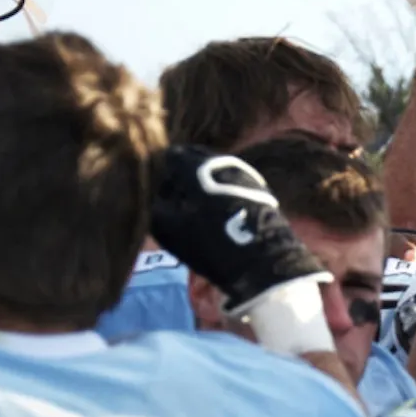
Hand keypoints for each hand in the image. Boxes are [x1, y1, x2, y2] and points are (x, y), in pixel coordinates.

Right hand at [150, 146, 329, 316]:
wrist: (266, 261)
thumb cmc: (213, 244)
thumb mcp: (171, 230)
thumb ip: (154, 207)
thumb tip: (149, 196)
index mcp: (199, 166)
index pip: (170, 155)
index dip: (157, 171)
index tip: (153, 191)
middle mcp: (224, 162)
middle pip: (193, 159)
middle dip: (179, 174)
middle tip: (170, 199)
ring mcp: (246, 173)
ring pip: (213, 170)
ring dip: (199, 182)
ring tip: (191, 208)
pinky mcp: (261, 188)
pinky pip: (230, 181)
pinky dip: (218, 190)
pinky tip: (214, 211)